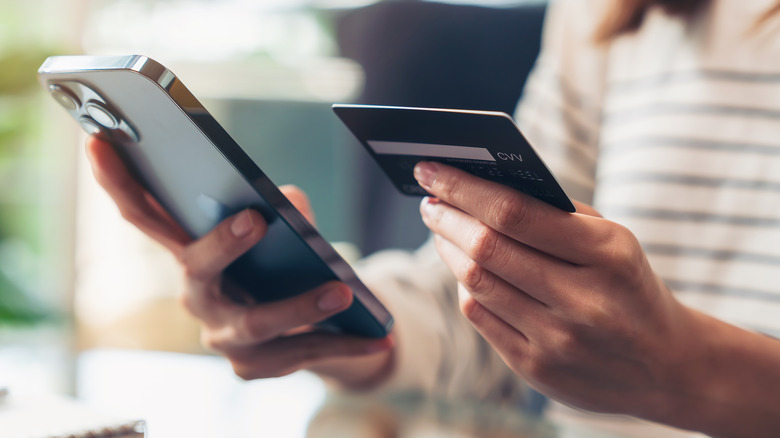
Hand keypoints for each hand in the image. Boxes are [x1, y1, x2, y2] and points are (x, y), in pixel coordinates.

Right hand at [85, 136, 393, 387]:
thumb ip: (282, 209)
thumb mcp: (283, 230)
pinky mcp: (255, 367)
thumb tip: (288, 201)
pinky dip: (344, 343)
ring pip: (257, 322)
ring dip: (301, 305)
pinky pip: (300, 353)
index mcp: (191, 252)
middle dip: (222, 244)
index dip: (118, 181)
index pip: (145, 215)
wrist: (307, 325)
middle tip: (255, 220)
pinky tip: (379, 335)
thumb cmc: (282, 263)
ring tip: (342, 292)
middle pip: (195, 268)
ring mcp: (223, 337)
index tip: (100, 140)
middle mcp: (197, 295)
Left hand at [413, 161, 701, 419]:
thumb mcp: (613, 241)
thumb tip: (480, 187)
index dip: (464, 188)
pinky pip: (480, 317)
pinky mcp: (536, 369)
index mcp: (607, 253)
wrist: (667, 365)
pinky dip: (466, 286)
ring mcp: (557, 340)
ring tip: (441, 228)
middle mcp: (582, 300)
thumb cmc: (628, 287)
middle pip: (487, 248)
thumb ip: (555, 215)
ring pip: (476, 283)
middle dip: (446, 217)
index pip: (515, 212)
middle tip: (429, 199)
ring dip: (448, 249)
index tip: (432, 169)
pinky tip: (464, 269)